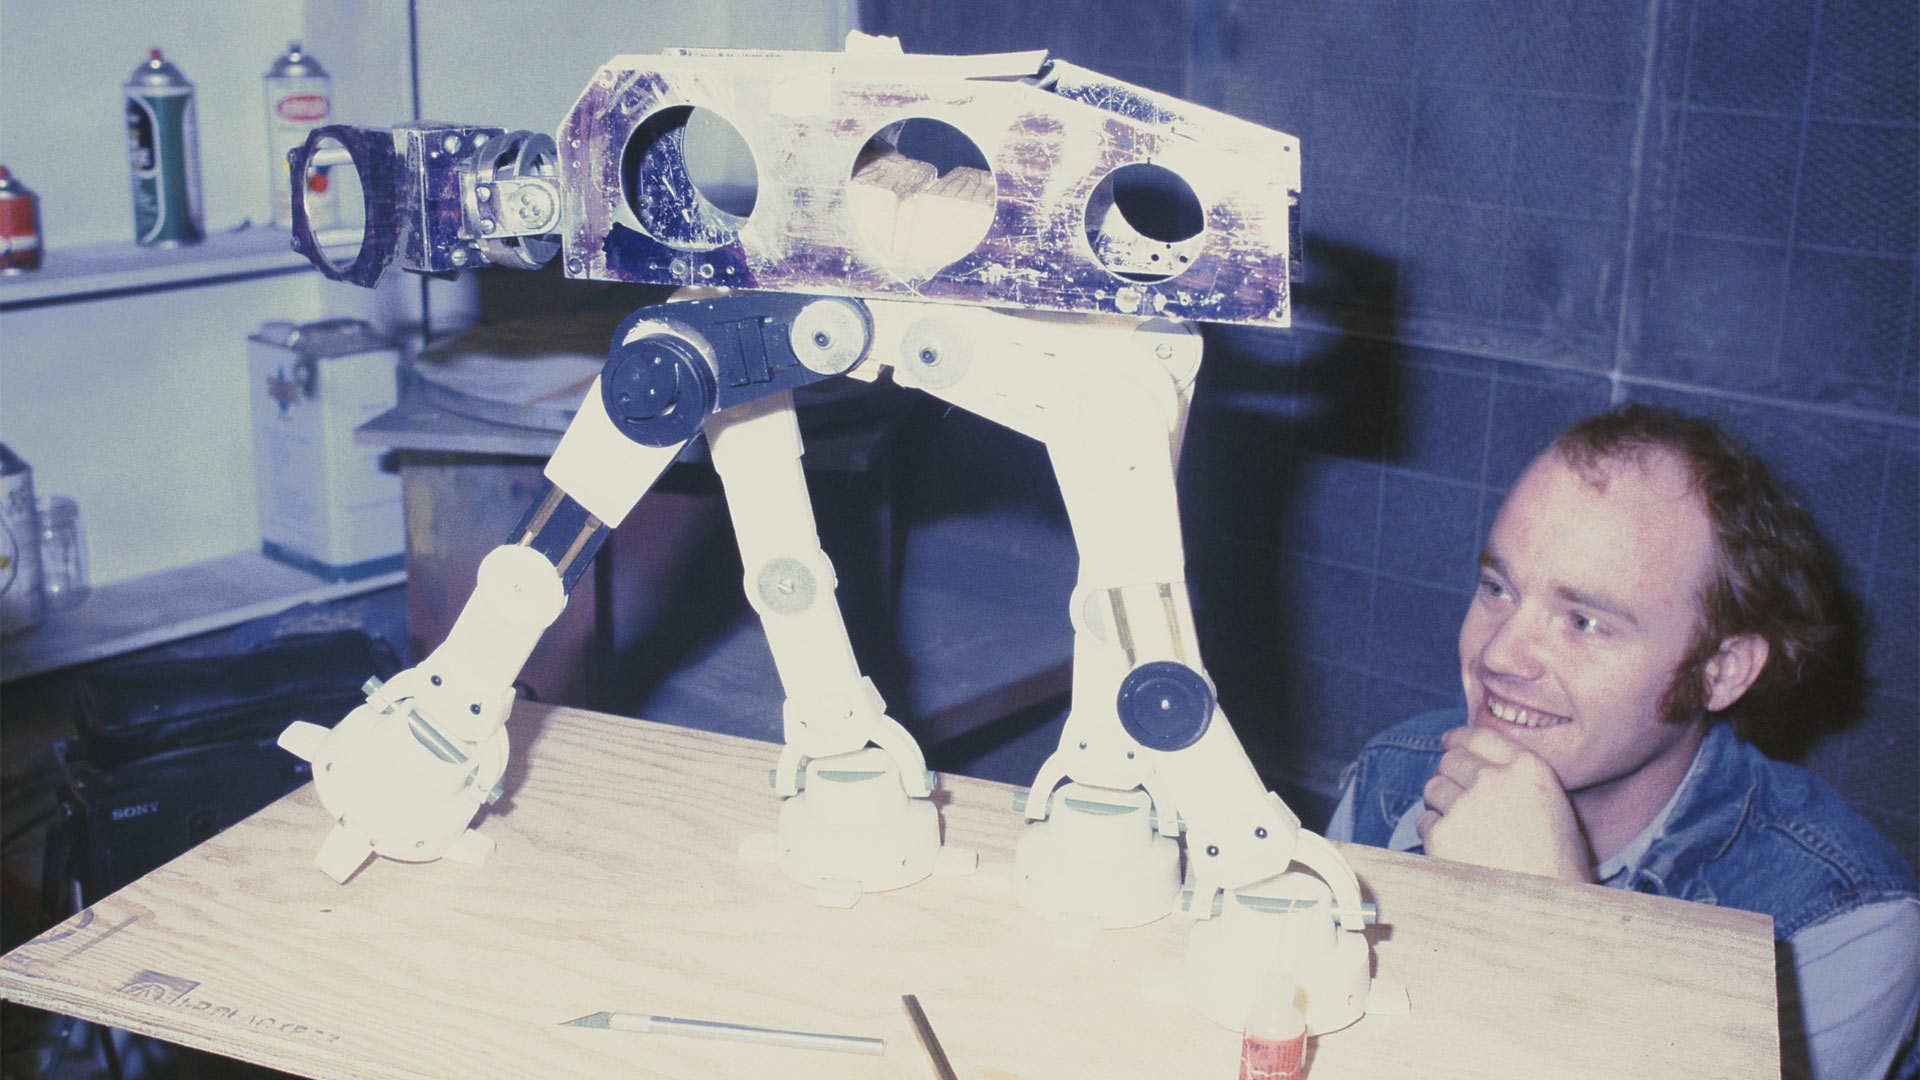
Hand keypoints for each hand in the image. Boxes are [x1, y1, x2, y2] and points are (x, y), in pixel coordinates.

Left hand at [1417, 725, 1593, 882]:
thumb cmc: (1557, 868)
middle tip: (1450, 789)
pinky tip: (1452, 848)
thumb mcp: (1555, 809)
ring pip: (1433, 788)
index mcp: (1528, 770)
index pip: (1480, 735)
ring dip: (1439, 803)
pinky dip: (1432, 833)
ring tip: (1458, 827)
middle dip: (1447, 773)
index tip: (1449, 742)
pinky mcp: (1442, 834)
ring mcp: (1465, 806)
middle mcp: (1494, 781)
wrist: (1544, 910)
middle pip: (1451, 760)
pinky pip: (1425, 822)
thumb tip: (1487, 769)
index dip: (1459, 738)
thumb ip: (1521, 782)